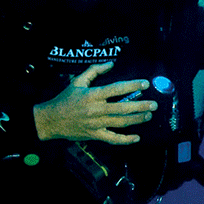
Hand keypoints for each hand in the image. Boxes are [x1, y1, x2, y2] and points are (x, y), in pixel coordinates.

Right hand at [33, 61, 156, 144]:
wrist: (50, 120)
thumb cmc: (65, 99)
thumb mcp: (77, 81)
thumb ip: (94, 70)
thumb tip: (111, 63)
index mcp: (92, 95)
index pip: (116, 89)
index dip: (132, 86)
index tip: (145, 84)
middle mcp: (95, 109)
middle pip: (122, 108)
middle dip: (140, 106)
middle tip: (154, 104)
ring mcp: (95, 124)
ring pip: (120, 122)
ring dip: (137, 119)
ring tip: (148, 115)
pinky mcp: (94, 135)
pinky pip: (112, 139)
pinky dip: (125, 140)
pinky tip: (136, 138)